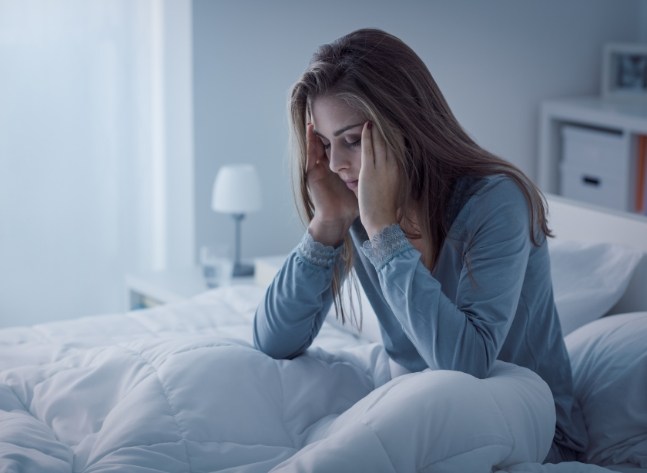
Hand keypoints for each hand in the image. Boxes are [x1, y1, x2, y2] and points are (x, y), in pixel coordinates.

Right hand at [305, 123, 358, 245]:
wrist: (338, 218)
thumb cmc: (350, 205)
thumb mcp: (361, 184)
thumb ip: (370, 175)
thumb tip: (387, 169)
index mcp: (337, 169)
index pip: (338, 147)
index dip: (341, 134)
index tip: (347, 120)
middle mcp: (327, 167)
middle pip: (326, 144)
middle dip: (327, 129)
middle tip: (326, 112)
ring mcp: (318, 169)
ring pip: (316, 146)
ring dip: (314, 132)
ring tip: (314, 115)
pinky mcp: (312, 173)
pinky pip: (310, 154)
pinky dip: (309, 141)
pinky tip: (310, 129)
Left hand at [358, 122, 399, 238]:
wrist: (383, 222)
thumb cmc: (388, 212)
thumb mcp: (396, 192)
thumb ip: (395, 181)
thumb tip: (396, 178)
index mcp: (400, 171)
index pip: (398, 147)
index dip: (395, 134)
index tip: (392, 123)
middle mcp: (394, 166)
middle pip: (391, 141)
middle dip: (387, 126)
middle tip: (382, 112)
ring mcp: (382, 168)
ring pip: (380, 141)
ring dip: (377, 127)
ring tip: (373, 114)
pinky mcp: (370, 171)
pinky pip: (368, 148)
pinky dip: (367, 136)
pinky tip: (366, 125)